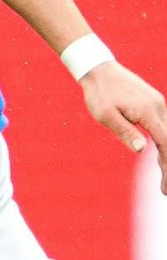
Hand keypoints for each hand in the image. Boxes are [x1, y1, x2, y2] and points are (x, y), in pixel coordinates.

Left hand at [82, 61, 166, 192]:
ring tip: (164, 179)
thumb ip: (124, 131)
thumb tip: (142, 150)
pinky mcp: (153, 103)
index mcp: (148, 113)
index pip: (166, 144)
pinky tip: (160, 157)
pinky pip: (164, 127)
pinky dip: (165, 143)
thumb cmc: (99, 93)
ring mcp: (158, 104)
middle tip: (165, 190)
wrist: (98, 69)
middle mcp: (159, 108)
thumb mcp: (105, 115)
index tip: (166, 185)